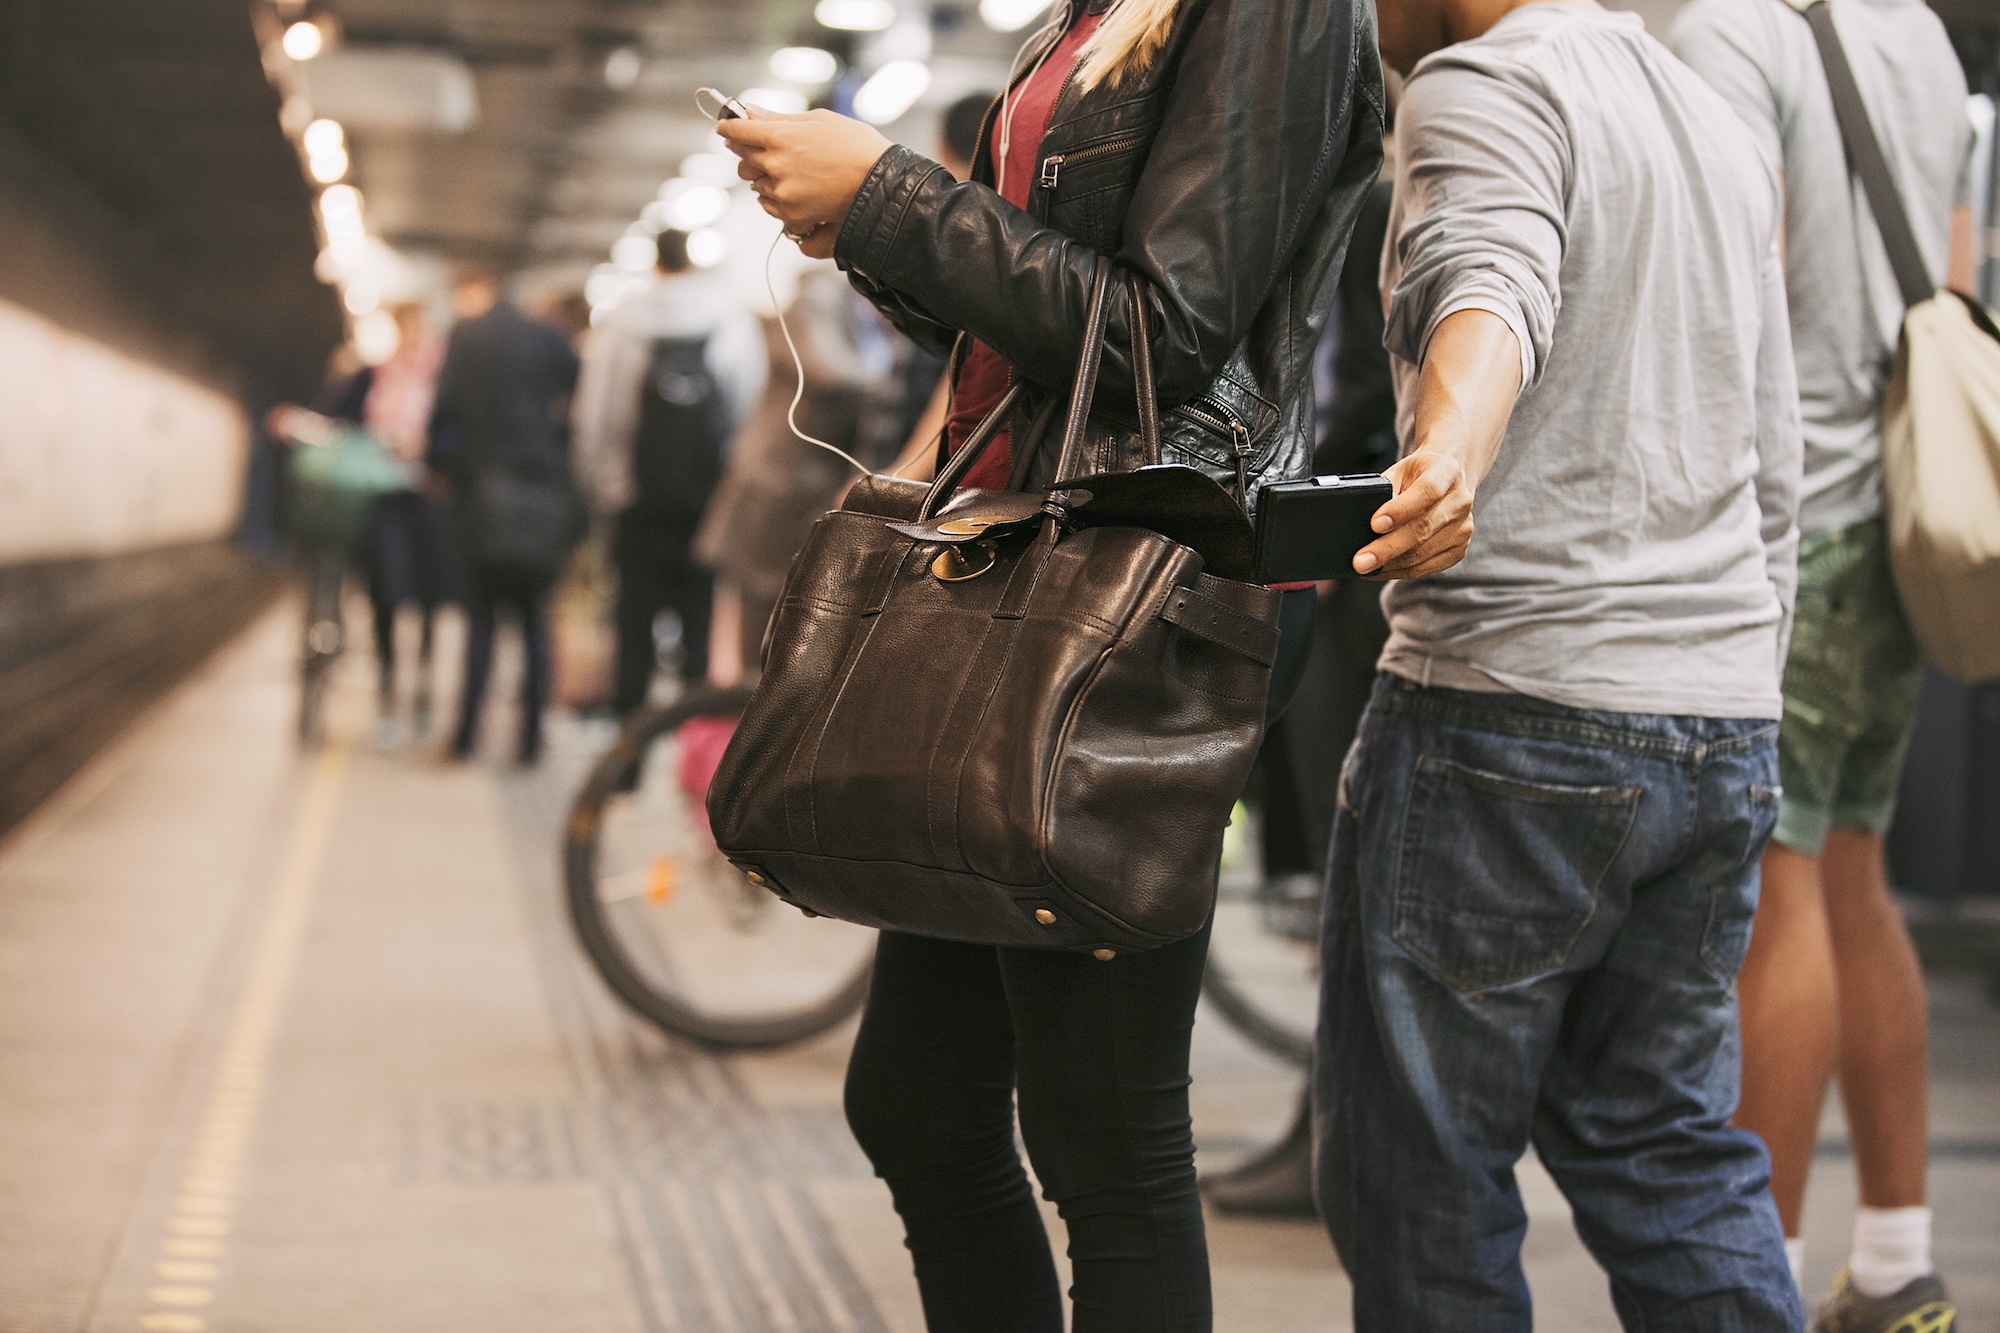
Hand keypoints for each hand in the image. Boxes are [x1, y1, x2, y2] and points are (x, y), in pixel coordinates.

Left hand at [717, 107, 892, 260]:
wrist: (880, 184)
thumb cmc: (855, 145)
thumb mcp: (818, 120)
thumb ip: (780, 118)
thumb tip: (751, 112)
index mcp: (780, 137)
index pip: (740, 131)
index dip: (729, 127)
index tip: (725, 126)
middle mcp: (776, 165)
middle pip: (743, 158)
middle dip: (747, 151)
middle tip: (760, 147)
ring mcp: (783, 192)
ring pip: (755, 183)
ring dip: (764, 175)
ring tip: (789, 170)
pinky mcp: (792, 214)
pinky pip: (769, 205)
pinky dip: (774, 196)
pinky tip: (794, 189)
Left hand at [1352, 449, 1474, 578]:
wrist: (1449, 483)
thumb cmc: (1418, 476)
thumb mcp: (1401, 470)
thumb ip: (1387, 489)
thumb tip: (1371, 520)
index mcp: (1446, 472)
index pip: (1427, 491)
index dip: (1400, 510)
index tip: (1375, 524)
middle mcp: (1459, 501)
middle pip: (1422, 529)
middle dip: (1387, 548)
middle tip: (1360, 562)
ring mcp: (1462, 528)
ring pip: (1421, 553)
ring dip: (1389, 564)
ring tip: (1364, 567)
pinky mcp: (1458, 550)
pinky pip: (1424, 567)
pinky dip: (1398, 571)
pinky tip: (1380, 570)